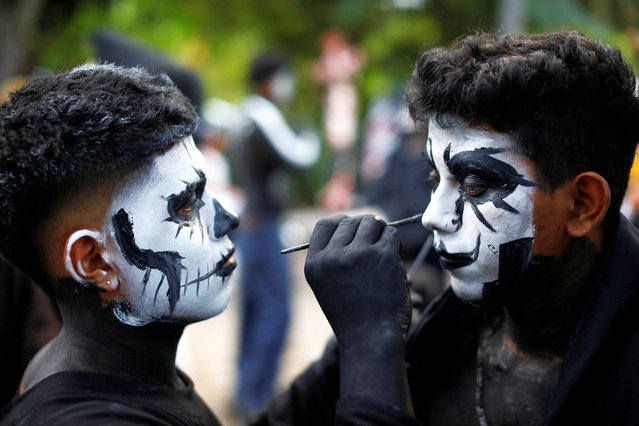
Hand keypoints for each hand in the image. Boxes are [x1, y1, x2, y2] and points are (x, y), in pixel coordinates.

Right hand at [304, 214, 410, 343]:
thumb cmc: (352, 316)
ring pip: (373, 223)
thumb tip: (353, 225)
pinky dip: (395, 244)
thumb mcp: (327, 286)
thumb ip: (332, 257)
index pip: (325, 225)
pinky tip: (393, 262)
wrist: (370, 340)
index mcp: (314, 263)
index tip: (354, 233)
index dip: (342, 224)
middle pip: (351, 221)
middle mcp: (332, 256)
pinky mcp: (382, 256)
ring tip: (384, 255)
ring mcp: (357, 254)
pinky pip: (392, 234)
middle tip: (374, 248)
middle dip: (366, 230)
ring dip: (381, 235)